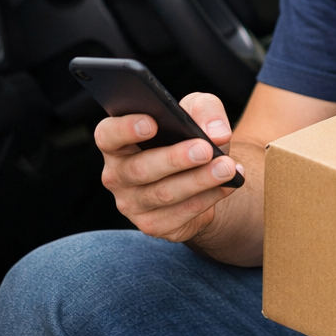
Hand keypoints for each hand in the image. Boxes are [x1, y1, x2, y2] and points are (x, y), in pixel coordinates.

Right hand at [96, 92, 243, 242]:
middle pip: (140, 169)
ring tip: (227, 167)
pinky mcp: (154, 225)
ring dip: (199, 180)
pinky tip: (227, 185)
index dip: (125, 129)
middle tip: (205, 149)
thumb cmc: (189, 135)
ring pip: (164, 194)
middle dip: (175, 159)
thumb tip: (217, 133)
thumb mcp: (198, 112)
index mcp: (118, 143)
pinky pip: (180, 214)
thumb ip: (206, 111)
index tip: (152, 123)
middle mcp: (118, 175)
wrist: (201, 173)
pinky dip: (208, 198)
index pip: (108, 135)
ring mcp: (132, 204)